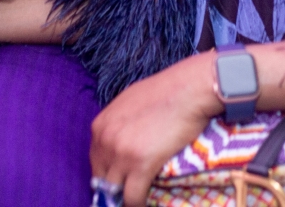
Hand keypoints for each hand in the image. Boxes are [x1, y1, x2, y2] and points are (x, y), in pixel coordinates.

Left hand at [91, 52, 220, 206]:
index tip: (120, 183)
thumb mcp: (130, 102)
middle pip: (101, 179)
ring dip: (125, 199)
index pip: (95, 162)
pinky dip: (139, 204)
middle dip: (114, 190)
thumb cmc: (167, 91)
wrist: (189, 89)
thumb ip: (120, 124)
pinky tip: (146, 204)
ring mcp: (121, 153)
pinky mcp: (141, 165)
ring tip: (138, 200)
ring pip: (114, 192)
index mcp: (100, 125)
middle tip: (129, 194)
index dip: (108, 175)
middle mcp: (105, 140)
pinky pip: (133, 197)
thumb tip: (123, 141)